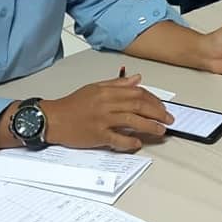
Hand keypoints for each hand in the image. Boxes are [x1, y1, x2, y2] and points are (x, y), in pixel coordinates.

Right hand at [41, 74, 174, 151]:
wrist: (53, 119)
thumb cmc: (73, 104)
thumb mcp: (95, 88)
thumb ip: (117, 84)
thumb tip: (137, 79)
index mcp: (107, 91)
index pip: (137, 93)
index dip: (154, 100)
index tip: (162, 107)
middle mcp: (107, 104)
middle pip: (139, 106)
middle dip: (158, 113)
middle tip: (168, 120)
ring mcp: (102, 120)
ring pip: (133, 121)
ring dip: (151, 126)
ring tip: (161, 131)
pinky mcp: (97, 135)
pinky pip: (118, 139)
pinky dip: (130, 141)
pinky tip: (139, 143)